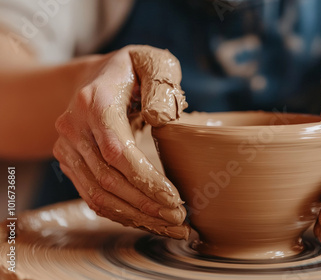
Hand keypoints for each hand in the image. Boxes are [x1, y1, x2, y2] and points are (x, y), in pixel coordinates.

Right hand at [53, 45, 189, 238]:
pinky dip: (120, 213)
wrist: (97, 76)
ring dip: (135, 217)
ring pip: (98, 194)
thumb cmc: (134, 70)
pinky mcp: (70, 161)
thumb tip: (161, 119)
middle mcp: (74, 126)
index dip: (145, 180)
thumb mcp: (154, 64)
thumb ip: (162, 86)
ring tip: (170, 226)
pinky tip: (147, 220)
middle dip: (146, 205)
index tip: (175, 199)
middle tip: (181, 221)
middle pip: (108, 179)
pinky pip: (92, 196)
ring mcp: (68, 146)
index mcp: (96, 100)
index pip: (117, 152)